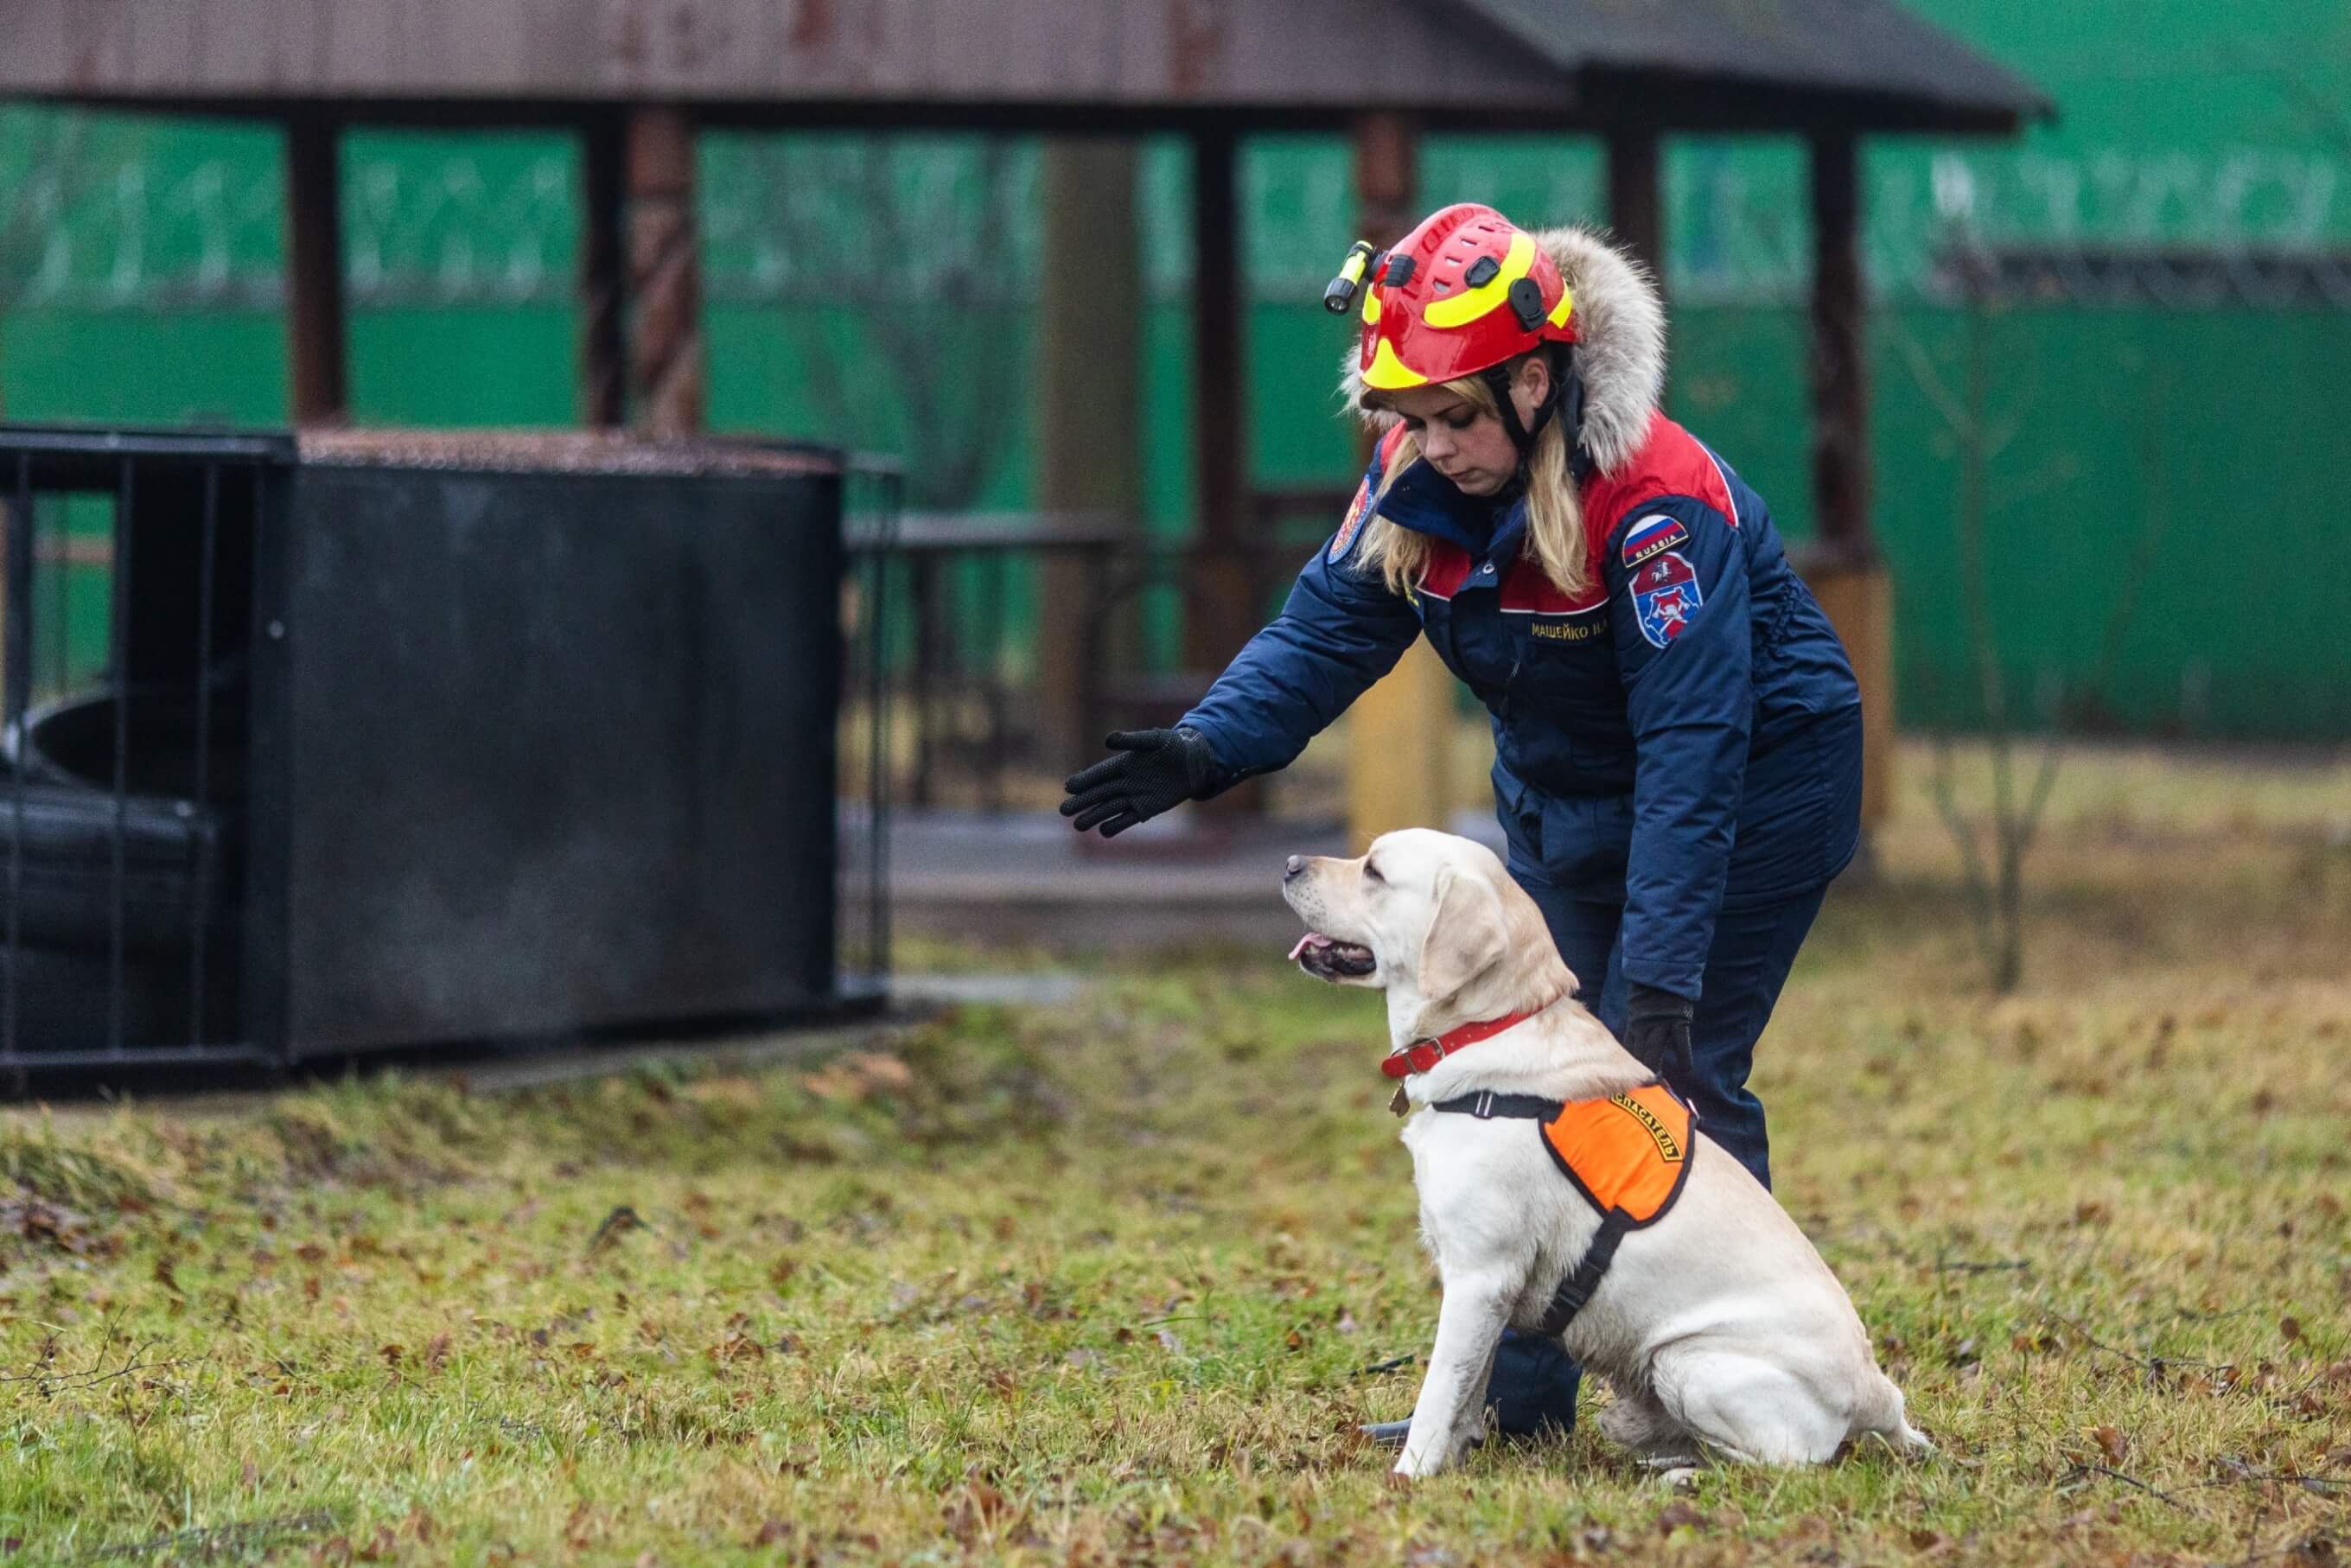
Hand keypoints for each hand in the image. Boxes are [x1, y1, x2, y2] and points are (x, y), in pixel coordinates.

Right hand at [1059, 727, 1219, 837]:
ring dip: (1093, 816)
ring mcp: (1134, 797)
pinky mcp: (1146, 809)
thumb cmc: (1173, 747)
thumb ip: (1132, 740)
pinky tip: (1103, 830)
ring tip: (1077, 826)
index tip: (1069, 787)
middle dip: (1082, 802)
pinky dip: (1116, 825)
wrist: (1194, 764)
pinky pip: (1127, 819)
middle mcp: (1124, 782)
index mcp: (1122, 764)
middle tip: (1064, 810)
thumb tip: (1107, 740)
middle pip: (1099, 794)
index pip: (1099, 774)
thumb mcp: (1154, 740)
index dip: (1084, 780)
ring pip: (1109, 808)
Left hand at [1623, 982, 1693, 1080]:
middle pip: (1641, 1053)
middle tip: (1639, 1089)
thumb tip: (1631, 1041)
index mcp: (1636, 1025)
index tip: (1625, 1081)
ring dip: (1654, 1066)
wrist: (1659, 973)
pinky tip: (1687, 1069)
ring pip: (1655, 1049)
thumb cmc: (1649, 991)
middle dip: (1640, 1070)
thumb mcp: (1637, 1009)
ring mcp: (1661, 1024)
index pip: (1631, 1049)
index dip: (1628, 1065)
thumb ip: (1636, 1025)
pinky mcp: (1677, 1020)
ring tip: (1655, 1084)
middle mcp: (1646, 1027)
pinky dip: (1685, 1054)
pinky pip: (1682, 1040)